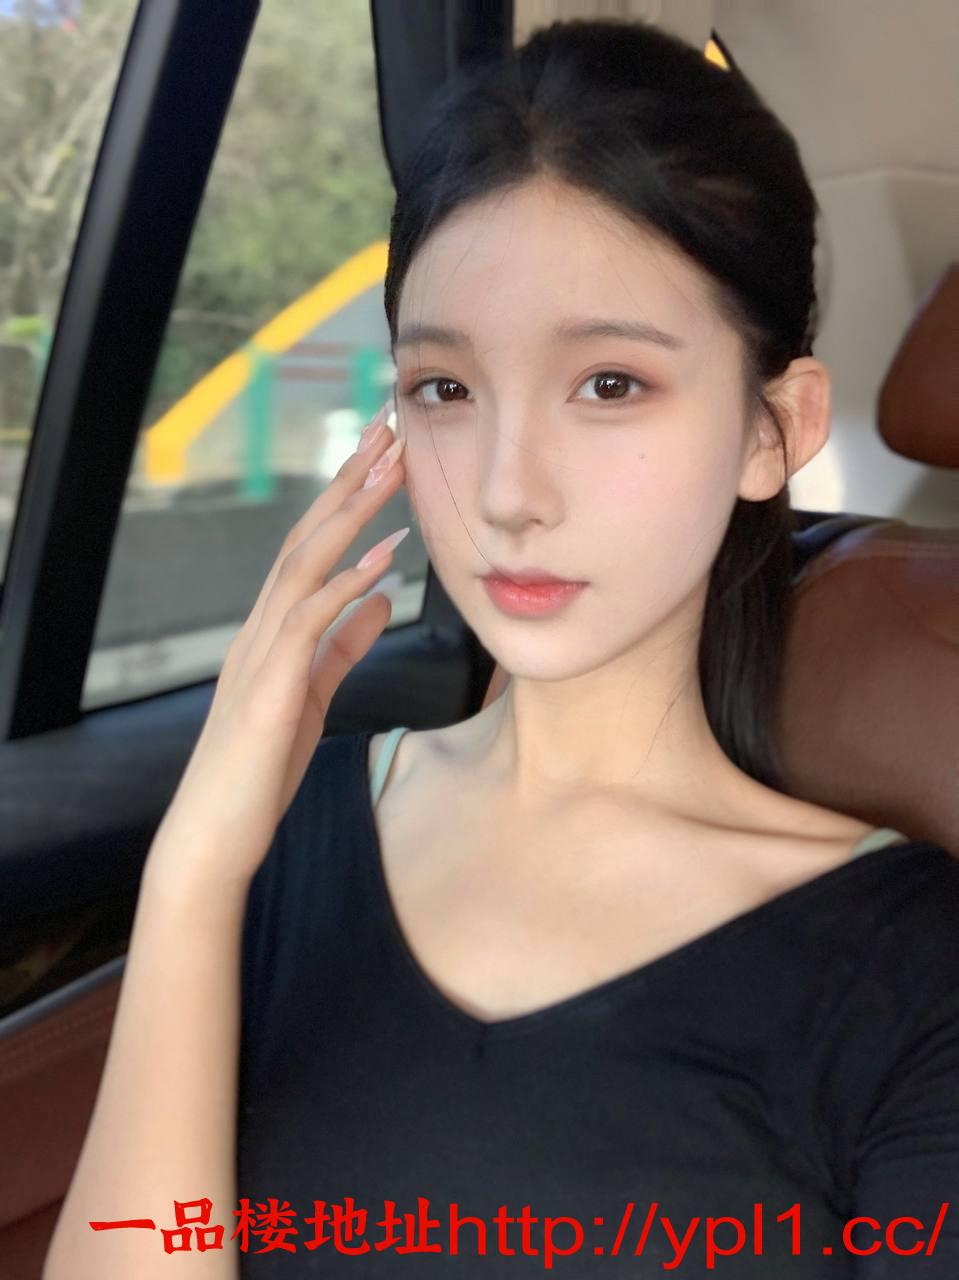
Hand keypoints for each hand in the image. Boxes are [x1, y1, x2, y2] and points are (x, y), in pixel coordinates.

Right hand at [148, 398, 407, 888]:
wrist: (214, 833)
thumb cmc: (259, 767)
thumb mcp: (314, 694)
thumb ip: (344, 643)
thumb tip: (381, 594)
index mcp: (273, 629)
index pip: (312, 548)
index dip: (348, 498)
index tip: (385, 455)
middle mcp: (260, 627)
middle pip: (306, 537)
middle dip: (349, 480)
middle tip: (388, 428)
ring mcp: (259, 653)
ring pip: (303, 564)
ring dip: (349, 513)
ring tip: (390, 468)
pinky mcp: (268, 687)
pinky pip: (308, 622)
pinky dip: (345, 584)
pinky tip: (380, 556)